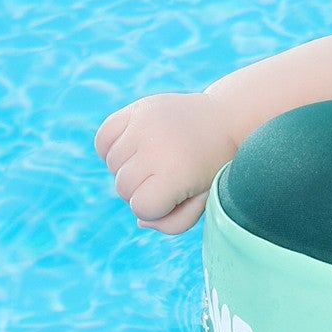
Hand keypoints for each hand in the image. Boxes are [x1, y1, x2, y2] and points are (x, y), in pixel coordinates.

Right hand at [96, 93, 239, 234]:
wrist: (227, 119)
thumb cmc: (214, 165)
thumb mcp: (205, 200)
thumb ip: (174, 223)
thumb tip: (141, 220)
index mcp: (176, 173)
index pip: (141, 208)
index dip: (158, 208)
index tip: (178, 193)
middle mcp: (156, 146)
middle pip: (123, 188)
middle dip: (143, 189)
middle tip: (170, 175)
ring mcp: (144, 124)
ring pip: (113, 165)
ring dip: (129, 168)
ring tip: (157, 159)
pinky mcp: (137, 109)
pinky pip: (103, 138)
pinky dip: (113, 148)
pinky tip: (136, 147)